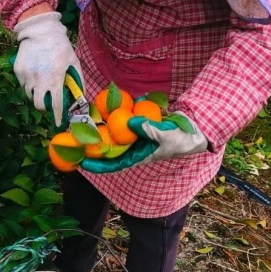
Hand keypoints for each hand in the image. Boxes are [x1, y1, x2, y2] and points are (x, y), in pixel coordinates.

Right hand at [13, 11, 82, 125]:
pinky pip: (23, 84)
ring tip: (41, 85)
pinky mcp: (18, 70)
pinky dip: (28, 84)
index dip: (58, 115)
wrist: (41, 30)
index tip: (58, 122)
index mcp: (55, 79)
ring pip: (29, 95)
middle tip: (48, 102)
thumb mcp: (73, 62)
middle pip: (39, 105)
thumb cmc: (60, 47)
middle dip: (44, 107)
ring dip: (36, 95)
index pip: (56, 104)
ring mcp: (27, 75)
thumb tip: (82, 96)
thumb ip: (78, 80)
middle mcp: (39, 80)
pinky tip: (34, 74)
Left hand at [81, 114, 207, 173]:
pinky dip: (117, 116)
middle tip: (77, 138)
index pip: (113, 163)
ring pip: (114, 135)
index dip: (97, 164)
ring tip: (86, 121)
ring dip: (102, 129)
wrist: (194, 130)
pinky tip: (108, 107)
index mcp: (138, 157)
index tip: (81, 162)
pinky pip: (124, 122)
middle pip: (109, 149)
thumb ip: (148, 129)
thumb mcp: (166, 136)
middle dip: (94, 145)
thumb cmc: (181, 139)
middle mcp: (134, 148)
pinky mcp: (140, 126)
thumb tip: (128, 120)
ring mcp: (136, 137)